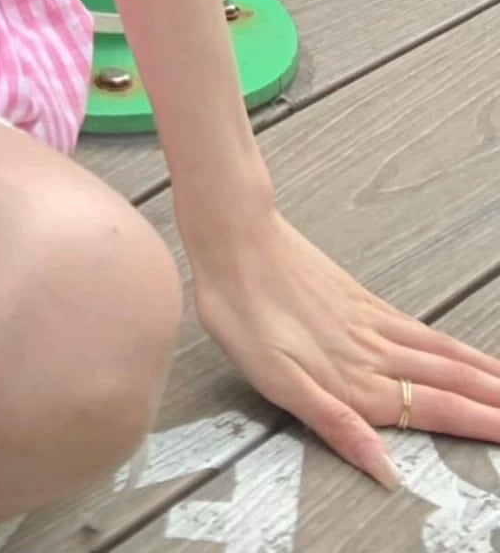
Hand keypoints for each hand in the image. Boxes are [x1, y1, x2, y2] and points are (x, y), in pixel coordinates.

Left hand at [191, 208, 499, 486]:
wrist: (232, 235)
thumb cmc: (241, 310)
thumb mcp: (275, 381)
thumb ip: (336, 425)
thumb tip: (384, 470)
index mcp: (354, 379)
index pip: (434, 409)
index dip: (477, 424)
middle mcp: (371, 352)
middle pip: (447, 380)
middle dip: (492, 400)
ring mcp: (367, 321)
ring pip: (439, 352)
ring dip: (479, 372)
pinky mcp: (357, 297)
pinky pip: (416, 326)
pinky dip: (447, 343)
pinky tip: (452, 348)